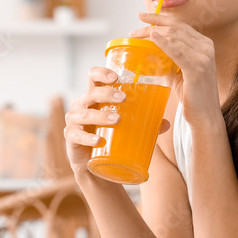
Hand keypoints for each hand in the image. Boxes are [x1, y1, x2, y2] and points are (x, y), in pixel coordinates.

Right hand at [64, 66, 170, 180]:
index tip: (116, 77)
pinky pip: (77, 135)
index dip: (101, 73)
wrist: (94, 165)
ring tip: (117, 120)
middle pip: (91, 93)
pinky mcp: (71, 138)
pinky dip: (88, 138)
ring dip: (101, 116)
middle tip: (123, 98)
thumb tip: (166, 123)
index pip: (93, 77)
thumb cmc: (110, 138)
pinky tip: (99, 140)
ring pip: (85, 114)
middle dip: (106, 93)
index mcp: (94, 97)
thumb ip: (146, 124)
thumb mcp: (127, 127)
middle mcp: (82, 105)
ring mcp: (74, 121)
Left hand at [130, 12, 221, 126]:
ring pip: (174, 37)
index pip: (179, 25)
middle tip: (134, 30)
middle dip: (152, 25)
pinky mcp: (197, 68)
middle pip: (175, 28)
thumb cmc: (192, 95)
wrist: (205, 116)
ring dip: (152, 34)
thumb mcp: (178, 72)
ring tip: (136, 36)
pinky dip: (163, 43)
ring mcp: (203, 57)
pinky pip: (177, 51)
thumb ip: (167, 60)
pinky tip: (152, 37)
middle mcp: (206, 47)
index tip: (142, 17)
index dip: (160, 19)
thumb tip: (148, 53)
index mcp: (204, 44)